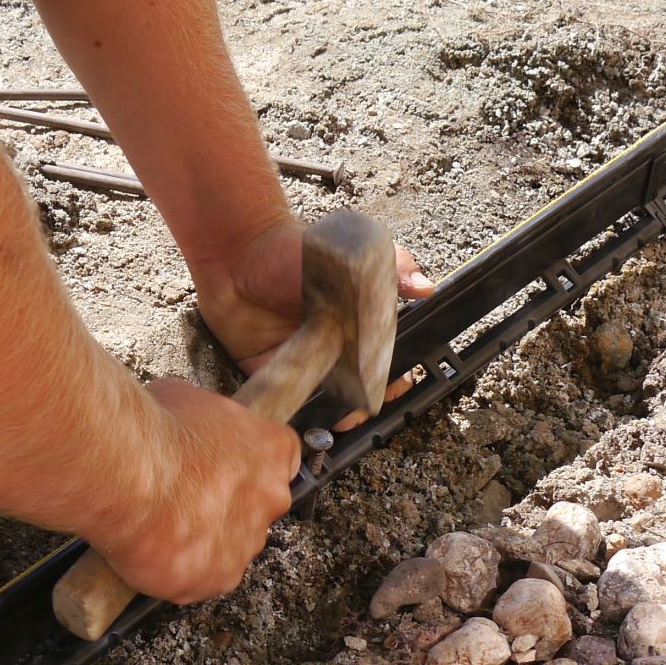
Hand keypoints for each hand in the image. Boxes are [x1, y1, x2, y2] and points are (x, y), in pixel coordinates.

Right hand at [90, 378, 300, 605]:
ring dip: (202, 540)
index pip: (279, 461)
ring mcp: (247, 543)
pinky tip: (151, 550)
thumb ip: (203, 425)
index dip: (247, 467)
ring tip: (160, 526)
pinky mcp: (218, 578)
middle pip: (254, 507)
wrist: (129, 475)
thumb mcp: (185, 399)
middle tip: (184, 499)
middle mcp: (271, 499)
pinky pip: (201, 577)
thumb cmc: (155, 432)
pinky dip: (178, 569)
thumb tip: (186, 430)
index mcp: (273, 449)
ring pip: (229, 546)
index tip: (223, 470)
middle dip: (224, 506)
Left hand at [196, 218, 435, 423]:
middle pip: (359, 387)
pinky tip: (309, 413)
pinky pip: (289, 397)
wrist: (239, 251)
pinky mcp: (272, 368)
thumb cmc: (296, 249)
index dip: (393, 376)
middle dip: (366, 402)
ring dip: (337, 413)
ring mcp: (305, 359)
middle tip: (363, 403)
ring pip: (327, 400)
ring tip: (340, 415)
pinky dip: (299, 411)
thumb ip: (392, 270)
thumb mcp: (353, 255)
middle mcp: (335, 345)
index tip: (394, 384)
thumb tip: (426, 287)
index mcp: (358, 322)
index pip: (385, 359)